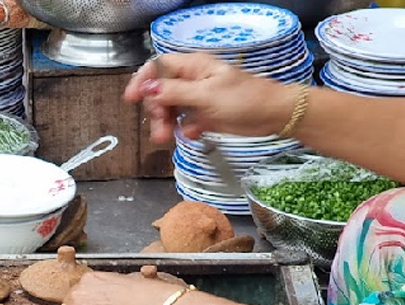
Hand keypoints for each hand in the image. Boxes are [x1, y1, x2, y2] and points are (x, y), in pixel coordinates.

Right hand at [123, 53, 296, 143]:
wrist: (273, 116)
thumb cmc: (245, 99)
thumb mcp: (206, 95)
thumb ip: (175, 92)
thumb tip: (148, 89)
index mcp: (194, 67)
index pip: (159, 67)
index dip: (143, 81)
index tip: (131, 98)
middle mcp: (193, 80)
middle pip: (161, 92)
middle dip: (156, 109)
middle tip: (159, 126)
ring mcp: (198, 98)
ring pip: (170, 109)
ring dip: (166, 123)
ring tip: (167, 138)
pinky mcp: (204, 115)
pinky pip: (184, 122)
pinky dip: (184, 129)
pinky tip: (193, 134)